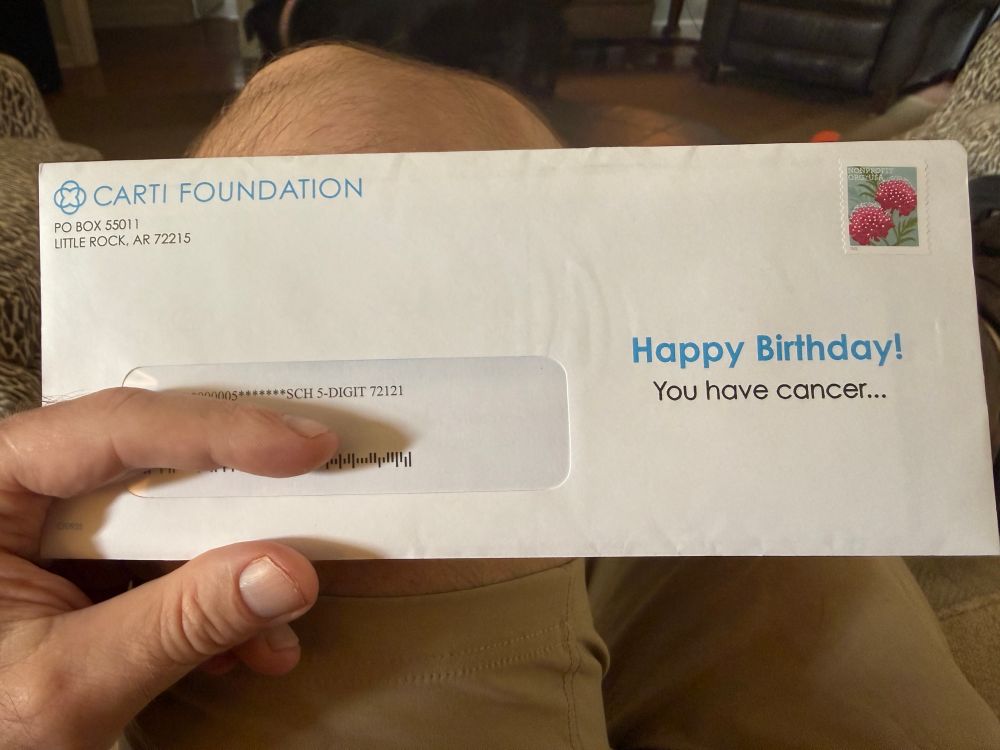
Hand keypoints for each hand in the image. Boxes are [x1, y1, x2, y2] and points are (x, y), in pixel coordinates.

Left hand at [0, 388, 337, 748]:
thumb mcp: (70, 683)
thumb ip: (178, 624)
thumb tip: (289, 574)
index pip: (114, 429)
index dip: (222, 432)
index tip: (307, 446)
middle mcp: (20, 486)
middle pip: (152, 459)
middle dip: (241, 496)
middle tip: (322, 485)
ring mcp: (50, 527)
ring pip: (167, 514)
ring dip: (233, 568)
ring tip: (278, 624)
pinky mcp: (80, 565)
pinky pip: (162, 559)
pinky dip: (210, 604)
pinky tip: (242, 650)